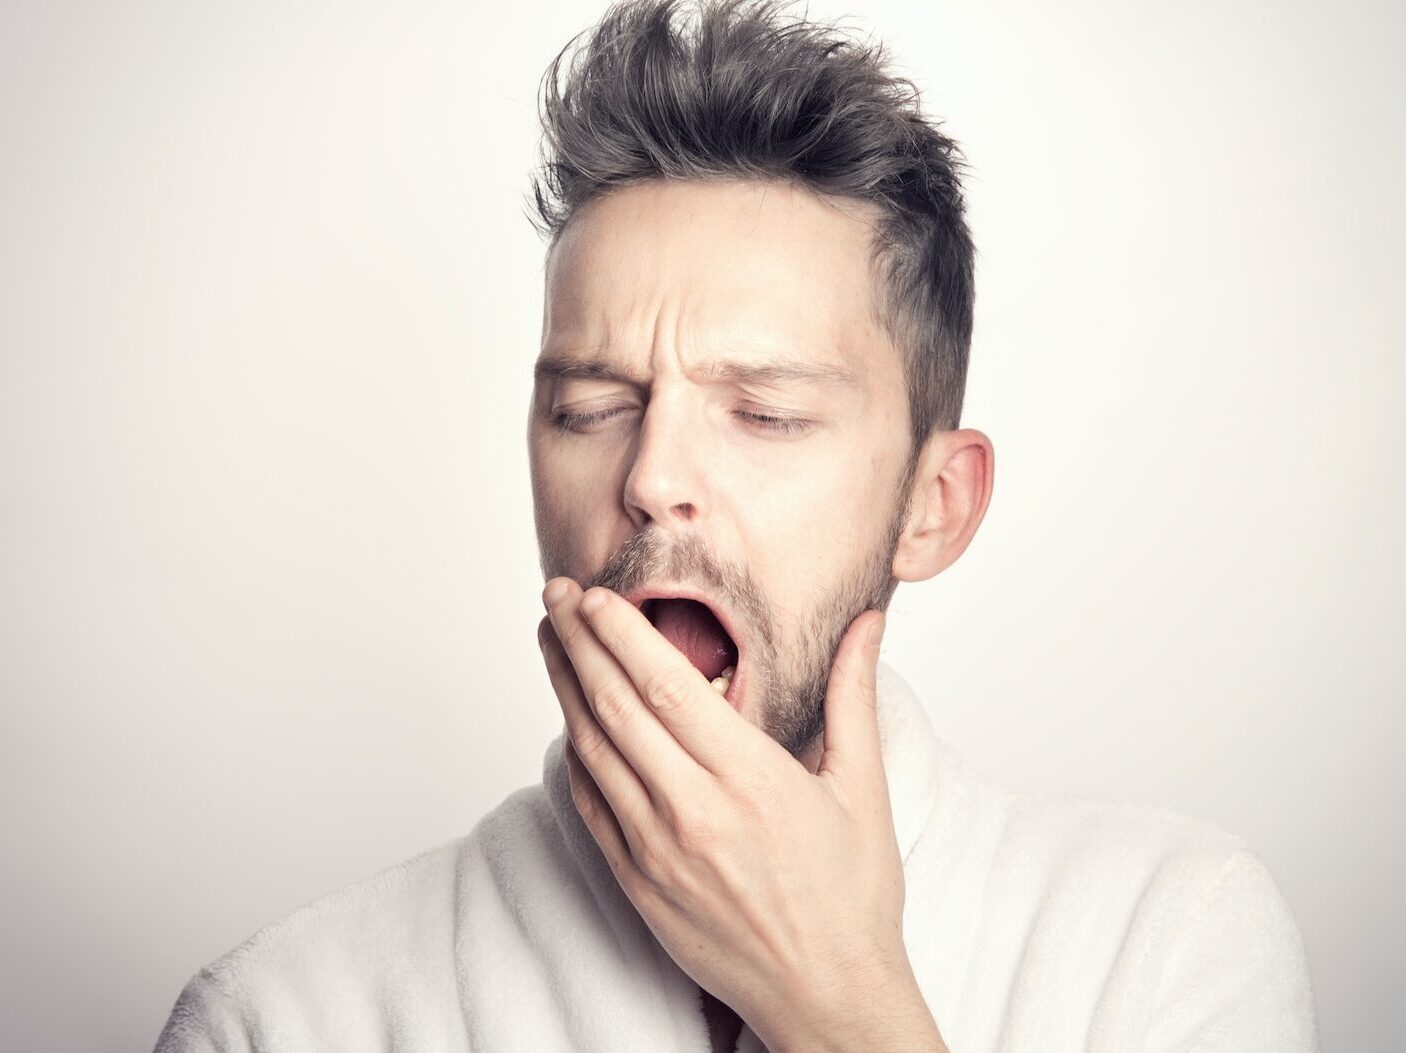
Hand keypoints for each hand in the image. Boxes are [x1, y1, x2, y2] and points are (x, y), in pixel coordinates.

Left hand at [538, 578, 946, 1052]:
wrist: (827, 996)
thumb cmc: (851, 897)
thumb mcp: (864, 789)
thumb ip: (853, 697)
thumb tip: (868, 624)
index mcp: (750, 779)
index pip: (665, 685)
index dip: (622, 633)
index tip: (596, 594)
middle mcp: (693, 812)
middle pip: (616, 707)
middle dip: (579, 642)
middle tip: (556, 596)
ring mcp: (657, 851)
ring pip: (593, 751)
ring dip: (566, 689)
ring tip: (552, 641)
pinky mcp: (637, 884)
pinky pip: (590, 806)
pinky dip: (574, 756)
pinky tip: (569, 722)